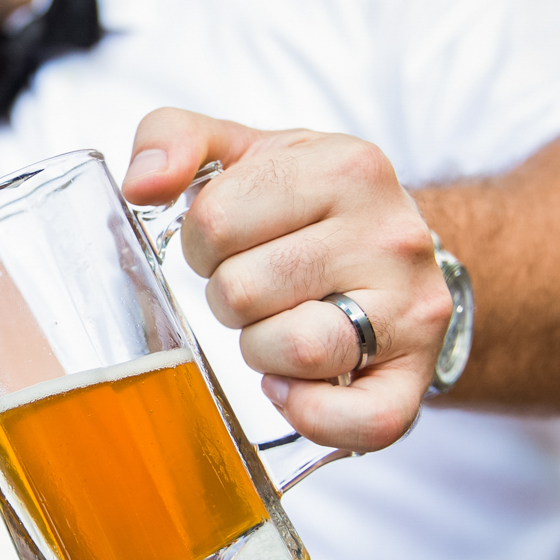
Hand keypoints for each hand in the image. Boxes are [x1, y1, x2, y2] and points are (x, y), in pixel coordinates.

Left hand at [123, 109, 451, 450]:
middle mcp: (389, 234)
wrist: (399, 247)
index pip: (215, 221)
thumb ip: (175, 138)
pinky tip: (294, 386)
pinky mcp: (416, 377)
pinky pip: (359, 420)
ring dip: (260, 350)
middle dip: (229, 297)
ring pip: (293, 350)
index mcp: (344, 167)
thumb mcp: (246, 151)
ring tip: (277, 325)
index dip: (202, 243)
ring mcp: (411, 309)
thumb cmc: (310, 204)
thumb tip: (143, 185)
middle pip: (243, 290)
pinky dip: (311, 414)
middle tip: (257, 287)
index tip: (231, 242)